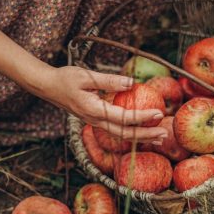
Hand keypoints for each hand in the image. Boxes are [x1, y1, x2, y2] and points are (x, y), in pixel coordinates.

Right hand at [39, 66, 167, 142]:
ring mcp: (95, 123)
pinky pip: (117, 130)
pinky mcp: (96, 121)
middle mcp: (95, 121)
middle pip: (124, 134)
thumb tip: (132, 82)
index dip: (142, 117)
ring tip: (160, 137)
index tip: (159, 113)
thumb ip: (109, 80)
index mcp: (94, 110)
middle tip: (165, 134)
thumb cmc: (66, 78)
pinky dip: (132, 133)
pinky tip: (143, 132)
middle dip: (146, 135)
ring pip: (121, 135)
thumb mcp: (86, 76)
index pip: (123, 118)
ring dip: (141, 137)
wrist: (48, 87)